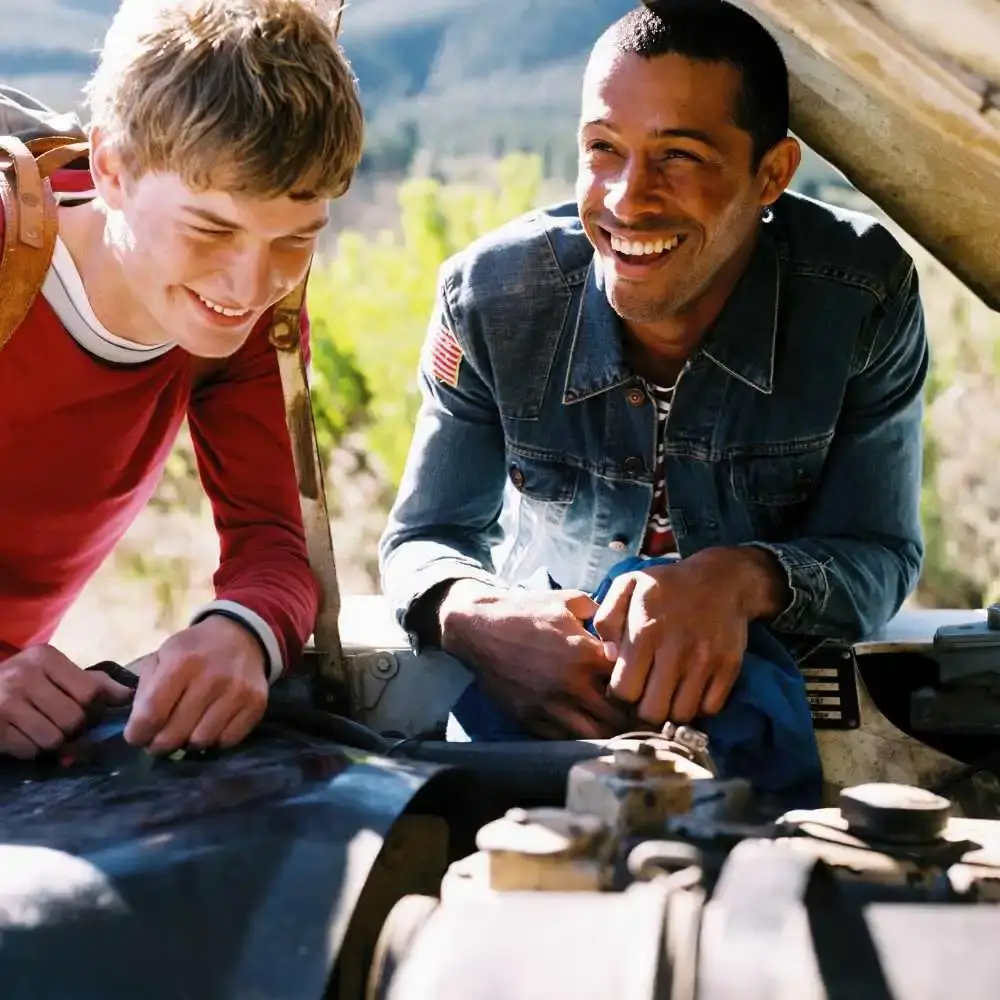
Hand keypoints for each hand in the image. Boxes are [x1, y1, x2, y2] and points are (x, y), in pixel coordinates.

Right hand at [0, 645, 132, 758]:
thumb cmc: (22, 683)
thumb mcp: (56, 673)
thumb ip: (94, 683)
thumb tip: (130, 695)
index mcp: (45, 658)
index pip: (91, 694)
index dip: (95, 711)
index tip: (88, 713)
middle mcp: (24, 675)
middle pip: (74, 720)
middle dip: (74, 730)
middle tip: (63, 725)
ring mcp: (5, 702)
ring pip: (53, 740)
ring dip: (53, 743)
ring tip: (43, 730)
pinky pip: (30, 751)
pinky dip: (32, 751)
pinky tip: (23, 737)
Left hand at [124, 615, 268, 753]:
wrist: (242, 636)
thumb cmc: (194, 650)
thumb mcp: (163, 656)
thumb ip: (146, 690)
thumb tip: (139, 729)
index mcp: (182, 662)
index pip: (151, 714)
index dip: (137, 734)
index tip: (135, 737)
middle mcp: (212, 678)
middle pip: (174, 734)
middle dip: (159, 745)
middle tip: (157, 742)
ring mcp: (237, 692)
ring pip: (202, 741)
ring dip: (189, 742)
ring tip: (186, 731)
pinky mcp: (256, 704)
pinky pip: (228, 741)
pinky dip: (215, 740)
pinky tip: (210, 727)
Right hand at [439, 581, 631, 739]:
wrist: (479, 627)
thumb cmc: (526, 610)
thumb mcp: (569, 600)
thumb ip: (603, 614)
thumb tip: (625, 628)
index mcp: (585, 653)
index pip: (631, 681)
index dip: (643, 686)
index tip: (648, 688)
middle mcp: (571, 685)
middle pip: (617, 717)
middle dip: (632, 719)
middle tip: (641, 718)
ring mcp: (550, 706)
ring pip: (593, 736)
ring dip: (609, 735)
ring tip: (619, 731)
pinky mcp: (530, 720)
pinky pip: (564, 740)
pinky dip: (580, 739)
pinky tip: (589, 733)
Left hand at [592, 547, 788, 725]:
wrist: (722, 578)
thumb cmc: (667, 585)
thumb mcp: (628, 586)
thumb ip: (607, 619)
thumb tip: (607, 655)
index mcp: (645, 632)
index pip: (624, 691)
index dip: (618, 696)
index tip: (621, 689)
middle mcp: (676, 651)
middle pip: (652, 712)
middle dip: (642, 711)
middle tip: (643, 699)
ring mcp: (706, 661)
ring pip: (681, 714)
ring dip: (670, 712)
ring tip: (665, 696)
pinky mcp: (729, 668)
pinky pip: (710, 708)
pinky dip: (697, 707)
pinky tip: (688, 691)